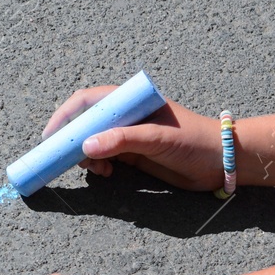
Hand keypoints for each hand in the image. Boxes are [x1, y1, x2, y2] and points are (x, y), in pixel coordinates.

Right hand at [43, 86, 223, 190]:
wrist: (224, 162)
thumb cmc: (194, 141)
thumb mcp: (157, 139)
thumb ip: (121, 140)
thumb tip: (85, 147)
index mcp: (130, 101)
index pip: (86, 101)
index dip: (65, 117)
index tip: (51, 137)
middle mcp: (126, 115)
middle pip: (85, 123)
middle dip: (73, 140)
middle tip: (67, 159)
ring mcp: (129, 135)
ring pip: (92, 142)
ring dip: (86, 156)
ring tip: (95, 170)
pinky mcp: (134, 154)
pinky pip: (105, 157)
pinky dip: (99, 165)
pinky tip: (106, 173)